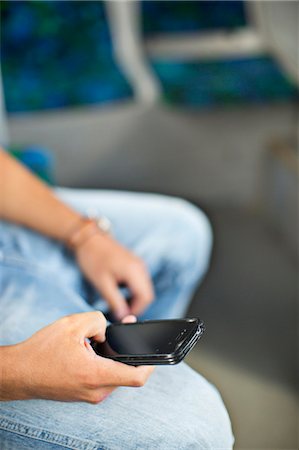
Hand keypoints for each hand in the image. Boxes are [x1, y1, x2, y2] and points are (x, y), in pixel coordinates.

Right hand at [1, 312, 153, 402]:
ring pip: (113, 373)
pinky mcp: (83, 394)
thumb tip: (107, 330)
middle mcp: (96, 391)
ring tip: (93, 338)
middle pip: (125, 371)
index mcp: (96, 376)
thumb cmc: (42, 351)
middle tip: (119, 328)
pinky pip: (102, 377)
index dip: (150, 363)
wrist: (18, 373)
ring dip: (111, 354)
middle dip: (125, 349)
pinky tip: (89, 348)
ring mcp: (89, 395)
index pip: (137, 377)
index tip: (155, 351)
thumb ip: (98, 320)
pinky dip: (101, 362)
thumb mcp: (72, 323)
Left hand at [75, 233, 153, 319]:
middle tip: (120, 313)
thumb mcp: (102, 284)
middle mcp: (140, 267)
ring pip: (144, 289)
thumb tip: (123, 317)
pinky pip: (139, 282)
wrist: (88, 239)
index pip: (146, 297)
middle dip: (136, 306)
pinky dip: (132, 291)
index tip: (124, 317)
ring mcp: (138, 264)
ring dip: (134, 299)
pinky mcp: (134, 264)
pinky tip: (119, 294)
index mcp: (135, 271)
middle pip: (147, 294)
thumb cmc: (93, 257)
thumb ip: (115, 302)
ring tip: (118, 304)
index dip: (137, 310)